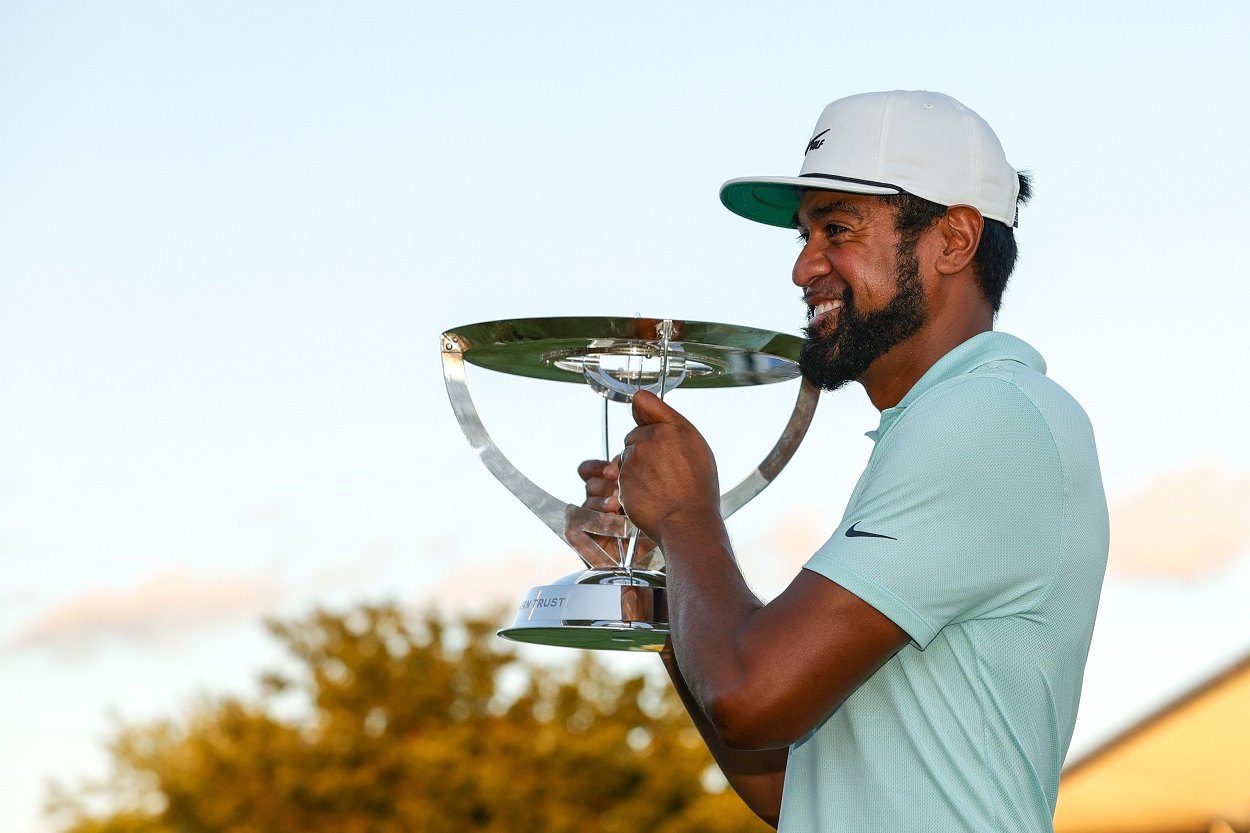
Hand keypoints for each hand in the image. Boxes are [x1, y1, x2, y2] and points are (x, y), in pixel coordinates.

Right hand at [572, 456, 657, 567]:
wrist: (665, 550)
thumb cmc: (660, 520)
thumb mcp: (650, 494)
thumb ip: (635, 477)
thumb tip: (622, 461)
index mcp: (610, 487)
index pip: (588, 471)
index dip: (596, 468)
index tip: (613, 470)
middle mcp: (599, 502)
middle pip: (589, 485)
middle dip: (604, 486)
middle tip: (619, 491)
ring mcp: (592, 521)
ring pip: (585, 504)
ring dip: (600, 503)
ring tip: (617, 506)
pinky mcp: (584, 540)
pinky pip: (574, 528)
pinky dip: (591, 523)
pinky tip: (610, 522)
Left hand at [618, 391, 720, 543]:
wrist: (687, 521)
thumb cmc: (697, 488)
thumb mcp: (696, 448)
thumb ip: (671, 426)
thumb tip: (647, 414)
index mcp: (674, 427)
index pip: (643, 400)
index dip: (642, 412)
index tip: (643, 420)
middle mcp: (652, 437)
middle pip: (634, 435)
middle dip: (643, 448)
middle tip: (665, 470)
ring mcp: (635, 457)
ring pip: (627, 456)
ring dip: (637, 468)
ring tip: (660, 486)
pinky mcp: (623, 477)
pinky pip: (622, 476)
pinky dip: (631, 485)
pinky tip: (650, 495)